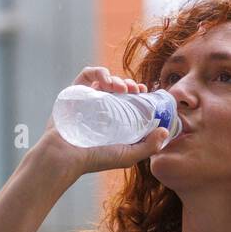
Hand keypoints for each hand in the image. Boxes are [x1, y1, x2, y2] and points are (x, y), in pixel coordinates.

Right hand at [31, 66, 169, 178]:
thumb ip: (149, 146)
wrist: (65, 157)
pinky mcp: (73, 92)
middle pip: (117, 88)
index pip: (128, 101)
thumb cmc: (95, 159)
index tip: (145, 93)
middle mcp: (100, 108)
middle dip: (129, 85)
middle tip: (136, 90)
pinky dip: (99, 72)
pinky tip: (106, 82)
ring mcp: (86, 99)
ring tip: (122, 88)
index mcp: (113, 121)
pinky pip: (87, 74)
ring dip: (116, 79)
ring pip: (104, 79)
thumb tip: (166, 130)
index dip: (139, 94)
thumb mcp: (128, 155)